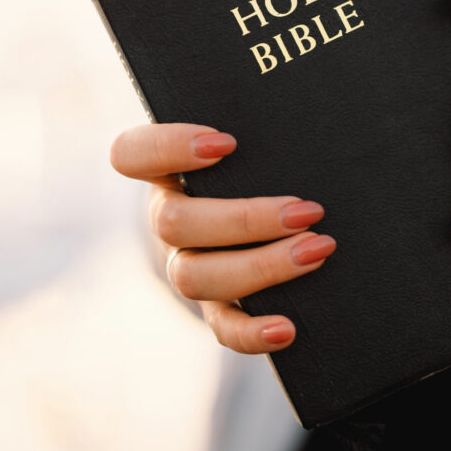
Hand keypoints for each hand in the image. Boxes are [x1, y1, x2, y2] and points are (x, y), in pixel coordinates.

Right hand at [110, 123, 334, 353]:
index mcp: (166, 170)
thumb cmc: (260, 166)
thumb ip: (265, 128)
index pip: (132, 153)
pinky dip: (252, 332)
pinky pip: (221, 328)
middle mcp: (167, 218)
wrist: (254, 225)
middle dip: (245, 219)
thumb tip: (318, 117)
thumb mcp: (253, 145)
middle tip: (306, 210)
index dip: (168, 147)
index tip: (228, 143)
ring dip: (261, 266)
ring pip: (195, 277)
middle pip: (175, 223)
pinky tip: (288, 327)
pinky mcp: (214, 307)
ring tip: (317, 250)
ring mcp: (185, 265)